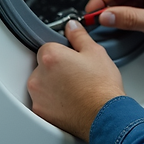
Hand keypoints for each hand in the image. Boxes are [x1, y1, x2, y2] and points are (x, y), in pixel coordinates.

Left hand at [27, 20, 124, 140]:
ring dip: (52, 85)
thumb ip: (79, 36)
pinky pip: (43, 101)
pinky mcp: (41, 112)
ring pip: (41, 84)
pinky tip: (70, 101)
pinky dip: (53, 101)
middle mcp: (38, 77)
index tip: (72, 58)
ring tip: (74, 89)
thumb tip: (72, 27)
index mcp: (50, 57)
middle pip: (42, 65)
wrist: (105, 117)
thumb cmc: (102, 88)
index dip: (62, 51)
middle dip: (56, 68)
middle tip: (76, 74)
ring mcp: (38, 97)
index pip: (47, 46)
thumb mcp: (95, 53)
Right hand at [85, 0, 143, 51]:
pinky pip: (132, 0)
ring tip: (111, 26)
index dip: (97, 1)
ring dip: (115, 10)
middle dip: (105, 7)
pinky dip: (125, 11)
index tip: (89, 15)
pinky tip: (123, 22)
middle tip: (96, 23)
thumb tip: (106, 17)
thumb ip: (128, 19)